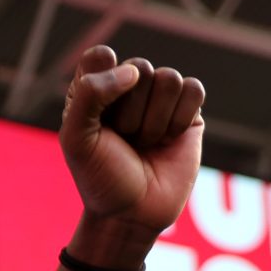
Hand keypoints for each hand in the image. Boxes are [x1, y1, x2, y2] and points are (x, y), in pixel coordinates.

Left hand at [59, 46, 205, 250]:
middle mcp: (128, 88)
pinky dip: (180, 119)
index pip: (101, 56)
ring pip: (169, 78)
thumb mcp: (76, 138)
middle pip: (139, 67)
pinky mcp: (189, 112)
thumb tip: (135, 72)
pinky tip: (169, 140)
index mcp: (95, 89)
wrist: (132, 214)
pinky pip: (193, 89)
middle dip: (131, 112)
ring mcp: (159, 99)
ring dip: (155, 120)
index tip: (100, 117)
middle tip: (125, 140)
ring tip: (146, 143)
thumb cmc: (100, 177)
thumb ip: (91, 94)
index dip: (103, 82)